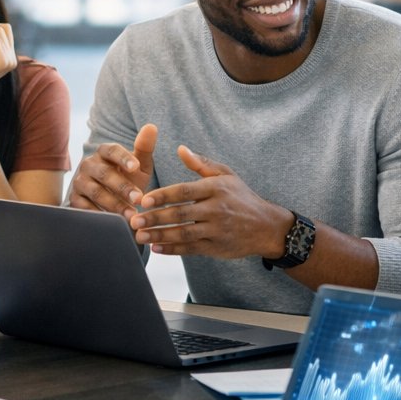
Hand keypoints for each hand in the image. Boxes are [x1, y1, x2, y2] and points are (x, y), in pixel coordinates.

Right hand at [68, 123, 157, 218]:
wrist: (112, 201)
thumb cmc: (128, 179)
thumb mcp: (140, 166)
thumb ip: (144, 148)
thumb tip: (151, 127)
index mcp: (104, 152)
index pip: (111, 150)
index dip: (123, 158)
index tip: (136, 167)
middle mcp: (89, 164)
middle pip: (104, 173)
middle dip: (122, 187)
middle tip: (139, 199)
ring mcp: (80, 182)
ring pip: (95, 191)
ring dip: (114, 204)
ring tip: (131, 215)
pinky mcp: (74, 199)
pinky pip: (84, 207)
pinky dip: (99, 214)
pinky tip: (113, 222)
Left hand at [131, 145, 291, 257]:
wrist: (266, 227)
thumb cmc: (242, 197)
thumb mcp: (226, 175)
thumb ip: (201, 164)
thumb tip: (180, 149)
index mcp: (216, 189)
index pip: (184, 192)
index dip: (163, 196)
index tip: (143, 199)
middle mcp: (216, 210)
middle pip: (180, 214)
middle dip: (155, 218)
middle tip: (134, 219)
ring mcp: (216, 230)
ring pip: (183, 234)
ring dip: (159, 236)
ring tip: (139, 236)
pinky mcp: (216, 248)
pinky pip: (190, 249)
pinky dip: (172, 250)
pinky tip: (156, 248)